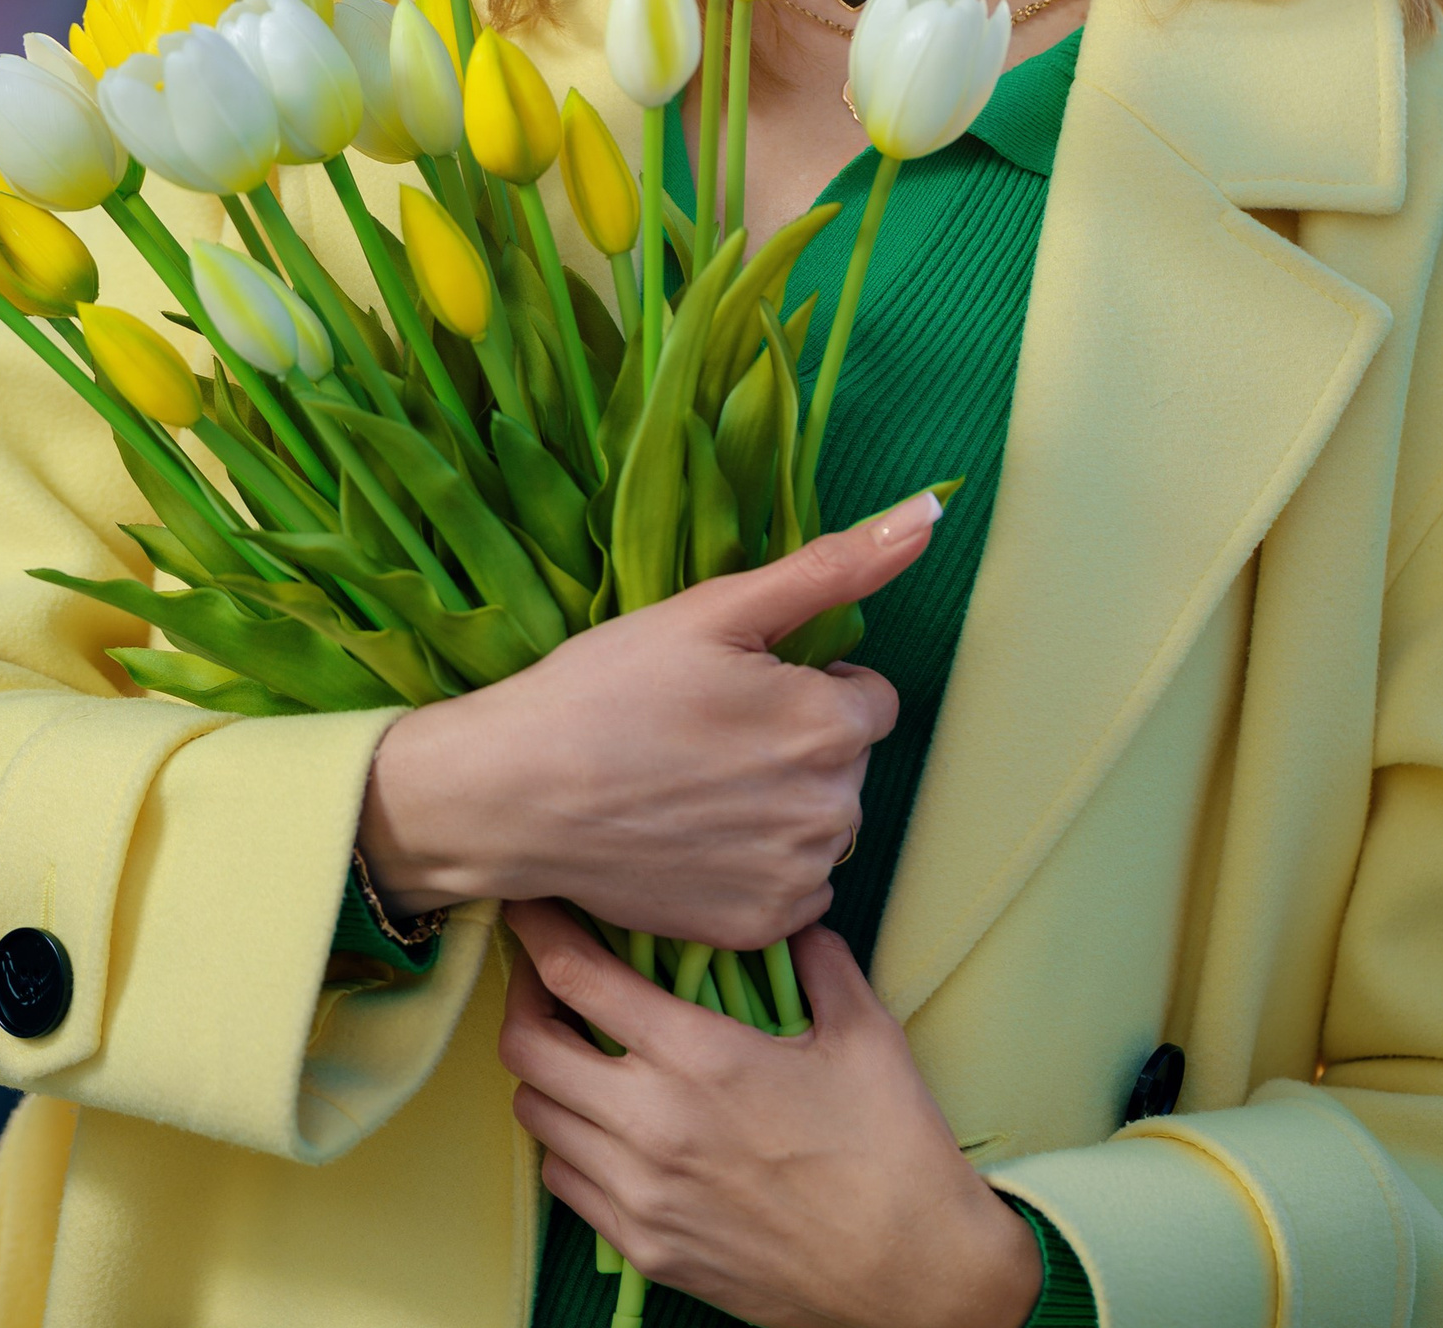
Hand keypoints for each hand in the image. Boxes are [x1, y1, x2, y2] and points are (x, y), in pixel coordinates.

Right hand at [357, 494, 939, 945]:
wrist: (515, 793)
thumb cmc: (609, 688)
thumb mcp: (718, 608)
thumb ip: (834, 567)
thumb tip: (928, 514)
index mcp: (831, 724)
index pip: (871, 697)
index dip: (809, 684)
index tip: (740, 687)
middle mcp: (831, 810)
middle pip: (846, 761)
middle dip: (798, 742)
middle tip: (706, 733)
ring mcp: (795, 877)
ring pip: (821, 823)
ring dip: (783, 804)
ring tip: (695, 783)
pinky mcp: (758, 929)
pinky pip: (794, 886)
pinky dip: (759, 865)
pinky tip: (696, 838)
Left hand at [501, 899, 1043, 1327]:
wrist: (912, 1279)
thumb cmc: (892, 1150)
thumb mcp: (863, 1031)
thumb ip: (815, 957)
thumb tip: (788, 914)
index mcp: (700, 1056)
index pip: (577, 975)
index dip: (539, 928)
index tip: (530, 904)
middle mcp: (651, 1124)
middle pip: (526, 1046)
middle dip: (525, 995)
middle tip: (549, 974)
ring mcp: (639, 1195)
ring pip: (535, 1115)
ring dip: (546, 1072)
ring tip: (580, 1047)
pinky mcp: (644, 1248)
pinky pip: (564, 1182)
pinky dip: (568, 1140)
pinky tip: (608, 1121)